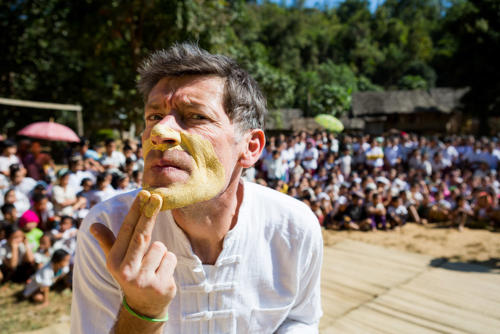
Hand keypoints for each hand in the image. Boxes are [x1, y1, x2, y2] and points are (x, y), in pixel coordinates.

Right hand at [90, 190, 176, 318]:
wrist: (144, 305)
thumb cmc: (131, 274)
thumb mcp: (117, 260)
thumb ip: (108, 241)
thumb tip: (93, 226)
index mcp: (115, 260)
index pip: (126, 230)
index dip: (136, 211)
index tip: (143, 194)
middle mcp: (126, 270)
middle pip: (142, 235)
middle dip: (149, 214)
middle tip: (156, 196)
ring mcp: (143, 279)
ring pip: (160, 247)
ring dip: (161, 251)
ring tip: (154, 264)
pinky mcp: (160, 285)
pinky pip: (170, 259)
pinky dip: (169, 262)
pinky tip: (162, 273)